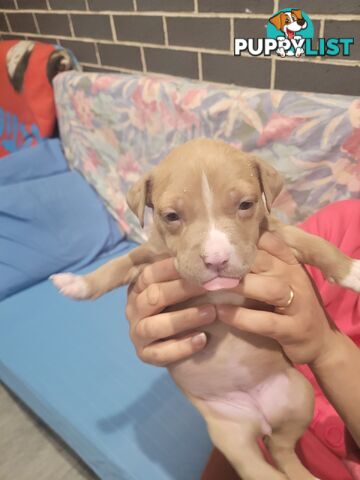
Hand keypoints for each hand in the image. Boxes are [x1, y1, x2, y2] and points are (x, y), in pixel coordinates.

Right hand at [126, 259, 215, 365]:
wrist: (188, 342)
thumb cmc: (188, 303)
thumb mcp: (184, 285)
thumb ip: (186, 271)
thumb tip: (205, 248)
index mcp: (140, 288)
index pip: (150, 275)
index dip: (170, 268)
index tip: (195, 263)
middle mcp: (134, 309)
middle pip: (153, 297)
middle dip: (182, 290)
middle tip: (210, 285)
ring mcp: (138, 333)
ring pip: (155, 326)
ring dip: (184, 318)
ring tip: (211, 313)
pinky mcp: (146, 355)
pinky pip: (161, 353)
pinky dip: (182, 346)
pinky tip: (202, 339)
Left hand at [217, 232, 337, 364]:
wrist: (321, 342)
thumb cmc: (291, 307)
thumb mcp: (281, 280)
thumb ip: (261, 264)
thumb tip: (224, 249)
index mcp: (290, 264)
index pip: (270, 242)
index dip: (244, 239)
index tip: (219, 240)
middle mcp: (295, 279)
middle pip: (266, 261)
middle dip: (235, 262)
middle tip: (207, 265)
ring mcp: (298, 304)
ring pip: (269, 288)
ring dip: (239, 286)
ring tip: (212, 286)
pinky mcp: (294, 330)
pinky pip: (266, 321)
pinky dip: (241, 317)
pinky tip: (221, 313)